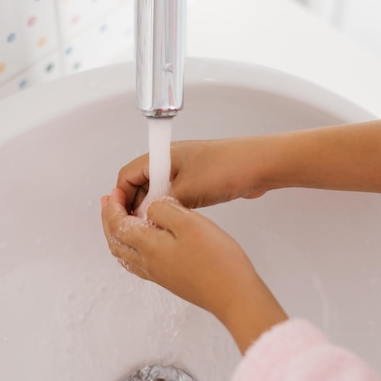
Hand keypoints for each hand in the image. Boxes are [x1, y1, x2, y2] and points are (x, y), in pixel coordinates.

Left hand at [101, 188, 287, 352]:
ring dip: (117, 234)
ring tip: (119, 219)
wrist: (233, 295)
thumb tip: (149, 208)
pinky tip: (141, 242)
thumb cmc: (217, 261)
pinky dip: (130, 247)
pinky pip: (137, 262)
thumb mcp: (190, 223)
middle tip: (108, 202)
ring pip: (124, 254)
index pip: (118, 225)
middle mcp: (148, 263)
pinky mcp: (169, 279)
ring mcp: (158, 274)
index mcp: (149, 247)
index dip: (113, 207)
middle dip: (108, 219)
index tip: (114, 193)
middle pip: (116, 241)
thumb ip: (164, 211)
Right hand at [116, 138, 269, 213]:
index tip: (121, 215)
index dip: (121, 196)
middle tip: (136, 225)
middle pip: (142, 182)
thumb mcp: (187, 190)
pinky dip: (171, 206)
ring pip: (160, 190)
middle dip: (136, 203)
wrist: (260, 165)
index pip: (128, 174)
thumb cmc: (226, 168)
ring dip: (155, 206)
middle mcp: (172, 160)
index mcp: (163, 155)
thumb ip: (161, 204)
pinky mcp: (199, 179)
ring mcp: (186, 169)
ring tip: (154, 225)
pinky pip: (176, 193)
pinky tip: (174, 220)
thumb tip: (145, 217)